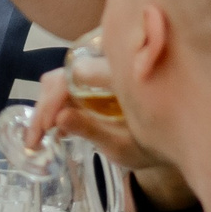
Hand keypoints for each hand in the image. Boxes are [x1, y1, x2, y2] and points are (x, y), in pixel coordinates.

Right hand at [26, 66, 193, 209]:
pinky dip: (56, 103)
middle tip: (35, 139)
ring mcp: (103, 70)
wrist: (175, 139)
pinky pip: (70, 81)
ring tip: (41, 136)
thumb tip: (60, 118)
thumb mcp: (124, 146)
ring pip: (64, 75)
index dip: (55, 100)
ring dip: (48, 104)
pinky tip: (53, 127)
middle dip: (45, 105)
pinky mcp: (97, 77)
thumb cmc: (152, 144)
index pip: (76, 75)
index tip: (46, 128)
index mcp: (123, 77)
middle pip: (65, 73)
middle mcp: (112, 65)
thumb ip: (93, 131)